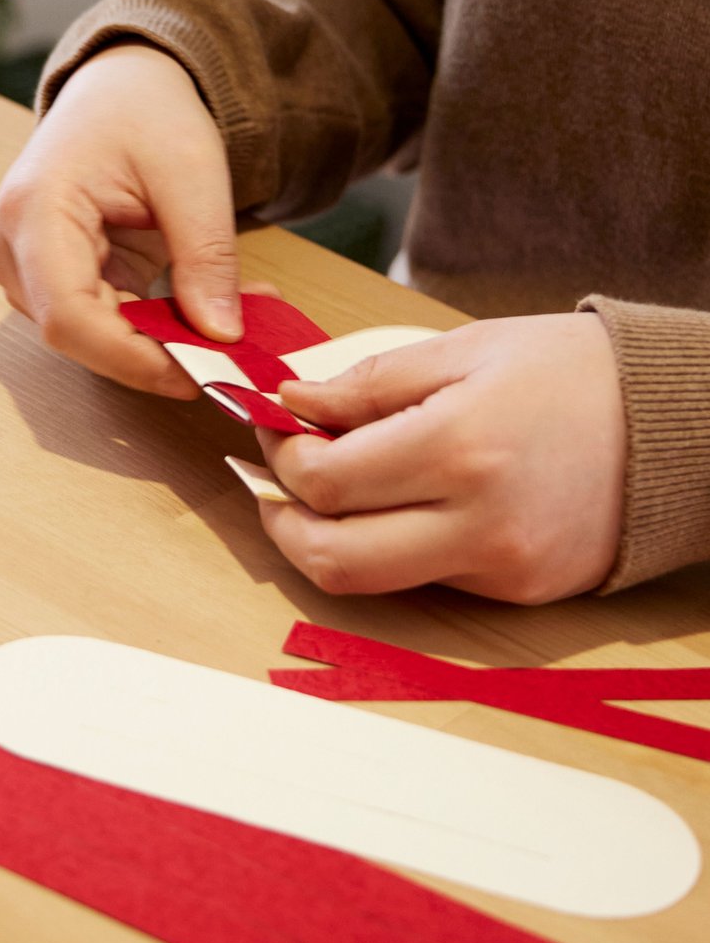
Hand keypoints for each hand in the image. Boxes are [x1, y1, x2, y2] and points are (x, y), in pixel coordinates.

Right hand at [0, 42, 240, 395]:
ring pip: (89, 338)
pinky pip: (96, 324)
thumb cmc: (144, 113)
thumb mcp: (192, 174)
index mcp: (33, 209)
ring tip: (235, 316)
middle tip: (239, 349)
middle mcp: (8, 246)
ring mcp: (18, 267)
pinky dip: (151, 326)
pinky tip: (199, 308)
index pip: (69, 316)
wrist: (117, 89)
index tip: (203, 372)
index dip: (134, 358)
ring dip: (161, 340)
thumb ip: (206, 258)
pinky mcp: (41, 280)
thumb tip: (221, 338)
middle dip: (159, 351)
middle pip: (77, 335)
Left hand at [254, 314, 627, 602]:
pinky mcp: (521, 591)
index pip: (326, 482)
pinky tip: (396, 504)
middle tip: (273, 482)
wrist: (677, 422)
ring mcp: (502, 567)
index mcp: (459, 449)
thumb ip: (368, 384)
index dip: (282, 458)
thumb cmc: (571, 371)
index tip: (276, 428)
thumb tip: (291, 402)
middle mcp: (479, 524)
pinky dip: (394, 546)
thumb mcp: (463, 350)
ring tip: (324, 493)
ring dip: (330, 541)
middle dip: (283, 522)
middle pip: (334, 559)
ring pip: (376, 581)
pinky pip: (429, 580)